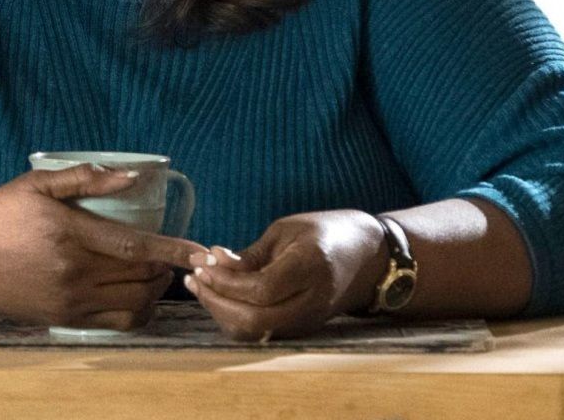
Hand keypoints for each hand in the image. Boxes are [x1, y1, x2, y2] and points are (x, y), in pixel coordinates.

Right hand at [0, 165, 207, 329]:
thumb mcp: (32, 185)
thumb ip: (82, 179)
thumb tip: (132, 175)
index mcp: (69, 234)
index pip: (137, 246)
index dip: (175, 249)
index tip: (205, 250)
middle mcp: (74, 272)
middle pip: (144, 277)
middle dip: (169, 266)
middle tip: (175, 253)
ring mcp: (71, 300)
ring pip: (136, 302)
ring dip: (157, 288)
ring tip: (157, 272)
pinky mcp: (66, 319)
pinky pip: (119, 322)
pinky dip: (140, 311)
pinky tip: (138, 294)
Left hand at [186, 210, 385, 340]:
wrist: (370, 256)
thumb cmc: (325, 232)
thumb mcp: (286, 231)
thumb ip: (250, 254)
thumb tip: (212, 263)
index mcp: (310, 268)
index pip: (262, 290)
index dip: (225, 281)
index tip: (203, 262)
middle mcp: (312, 301)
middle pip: (256, 320)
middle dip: (215, 302)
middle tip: (193, 278)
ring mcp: (309, 319)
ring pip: (255, 332)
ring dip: (220, 312)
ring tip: (199, 284)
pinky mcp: (303, 327)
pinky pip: (262, 331)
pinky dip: (234, 317)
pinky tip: (218, 295)